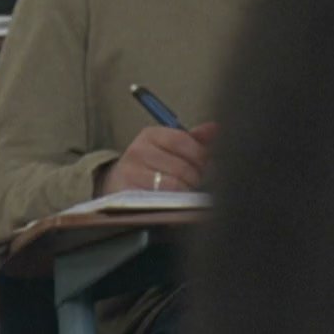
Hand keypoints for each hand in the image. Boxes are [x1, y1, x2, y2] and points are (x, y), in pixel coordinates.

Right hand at [98, 122, 220, 194]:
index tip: (204, 164)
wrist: (118, 183)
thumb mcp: (168, 147)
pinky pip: (163, 202)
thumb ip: (193, 139)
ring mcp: (131, 173)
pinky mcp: (128, 194)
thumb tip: (215, 128)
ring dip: (186, 192)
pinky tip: (175, 203)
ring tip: (185, 192)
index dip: (200, 156)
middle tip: (196, 182)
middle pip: (182, 167)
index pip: (183, 141)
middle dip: (196, 177)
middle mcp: (137, 151)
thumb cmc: (150, 164)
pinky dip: (174, 204)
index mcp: (150, 135)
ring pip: (175, 186)